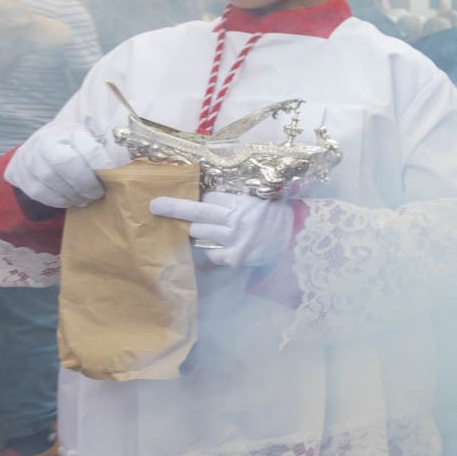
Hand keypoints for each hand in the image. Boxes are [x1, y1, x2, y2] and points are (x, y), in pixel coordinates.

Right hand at [5, 123, 120, 208]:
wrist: (41, 147)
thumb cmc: (77, 147)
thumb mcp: (94, 141)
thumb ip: (110, 149)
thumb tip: (139, 157)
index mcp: (70, 131)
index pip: (89, 149)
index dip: (103, 168)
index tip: (114, 178)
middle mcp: (46, 141)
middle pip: (66, 165)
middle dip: (86, 184)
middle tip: (99, 193)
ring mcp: (29, 158)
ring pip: (51, 181)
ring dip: (73, 195)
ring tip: (87, 198)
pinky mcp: (19, 174)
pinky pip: (40, 194)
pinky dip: (59, 201)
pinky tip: (71, 200)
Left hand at [149, 191, 294, 267]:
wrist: (301, 244)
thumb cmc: (281, 220)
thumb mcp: (264, 203)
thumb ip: (241, 201)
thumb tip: (212, 199)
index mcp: (244, 202)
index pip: (210, 197)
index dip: (202, 198)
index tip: (196, 199)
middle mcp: (237, 220)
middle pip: (196, 212)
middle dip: (174, 209)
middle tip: (155, 205)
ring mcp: (235, 240)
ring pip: (200, 234)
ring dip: (196, 232)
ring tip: (195, 230)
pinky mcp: (236, 258)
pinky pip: (213, 254)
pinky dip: (214, 252)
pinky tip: (225, 249)